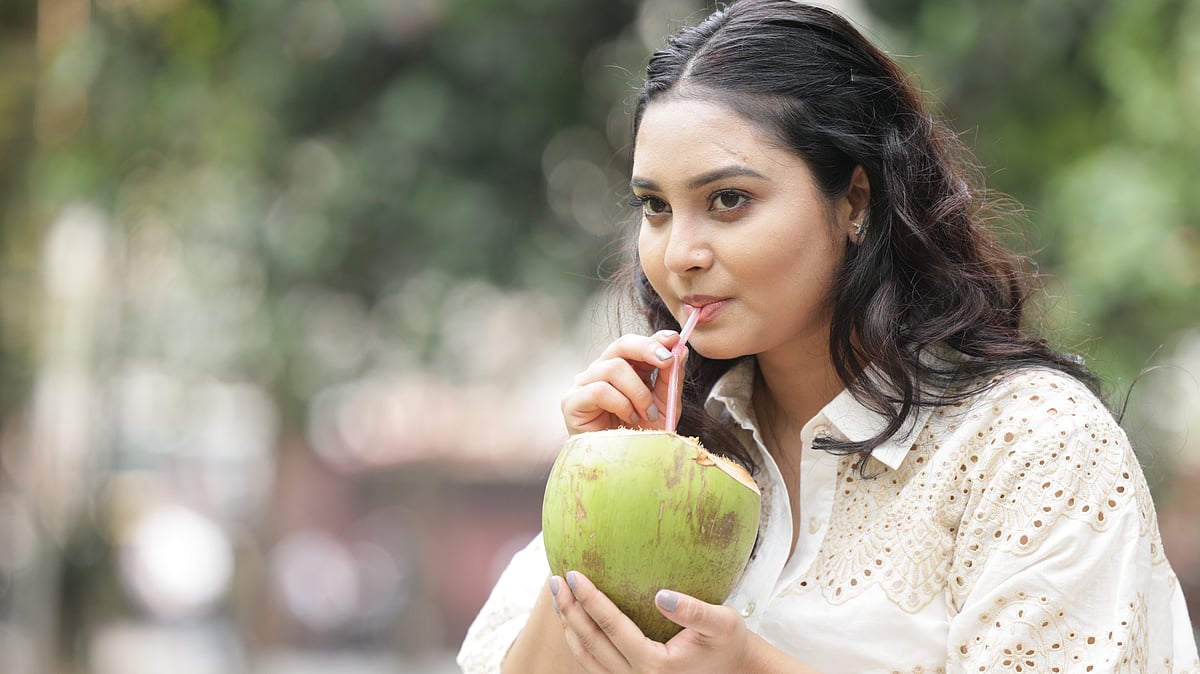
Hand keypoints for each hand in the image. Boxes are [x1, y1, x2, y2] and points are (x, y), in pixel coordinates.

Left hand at [548, 570, 752, 673]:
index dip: (590, 599)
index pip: (612, 626)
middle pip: (591, 642)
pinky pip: (595, 665)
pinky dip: (579, 641)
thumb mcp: (722, 623)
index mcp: (655, 665)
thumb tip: (661, 595)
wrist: (735, 672)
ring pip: (587, 658)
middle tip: (556, 579)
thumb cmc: (729, 643)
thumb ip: (693, 611)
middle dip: (570, 610)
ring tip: (558, 597)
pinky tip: (573, 618)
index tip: (573, 573)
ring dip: (570, 626)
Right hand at [561, 331, 685, 434]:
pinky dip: (620, 403)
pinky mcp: (571, 402)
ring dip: (638, 391)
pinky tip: (628, 419)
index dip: (654, 339)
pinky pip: (599, 389)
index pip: (635, 345)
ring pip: (613, 368)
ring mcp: (583, 385)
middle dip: (647, 349)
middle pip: (621, 345)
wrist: (624, 470)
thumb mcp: (664, 406)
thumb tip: (680, 350)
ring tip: (647, 414)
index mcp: (623, 371)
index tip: (674, 339)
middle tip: (667, 361)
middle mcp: (600, 373)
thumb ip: (670, 378)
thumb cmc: (641, 438)